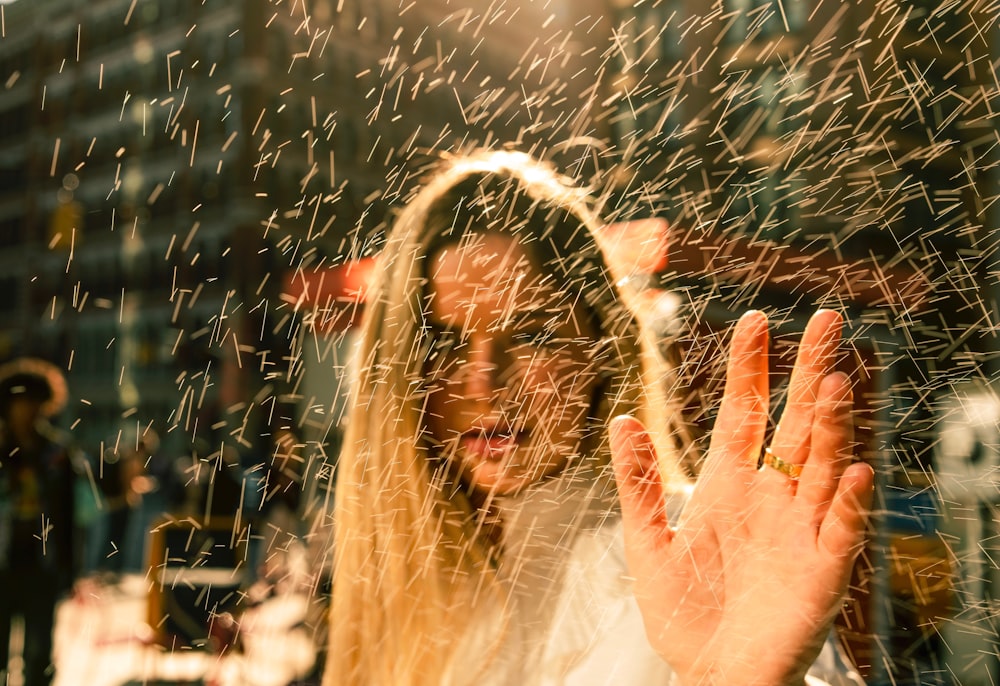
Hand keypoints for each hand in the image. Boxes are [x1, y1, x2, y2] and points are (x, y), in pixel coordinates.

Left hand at [610, 309, 873, 685]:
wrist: (710, 676)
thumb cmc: (683, 612)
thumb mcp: (649, 543)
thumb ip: (639, 483)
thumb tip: (621, 420)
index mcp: (728, 484)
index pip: (742, 413)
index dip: (748, 369)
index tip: (754, 321)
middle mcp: (770, 497)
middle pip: (794, 424)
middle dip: (809, 373)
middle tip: (825, 321)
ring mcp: (799, 531)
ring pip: (820, 467)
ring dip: (830, 427)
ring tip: (834, 382)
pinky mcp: (821, 572)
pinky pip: (840, 531)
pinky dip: (849, 503)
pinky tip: (853, 471)